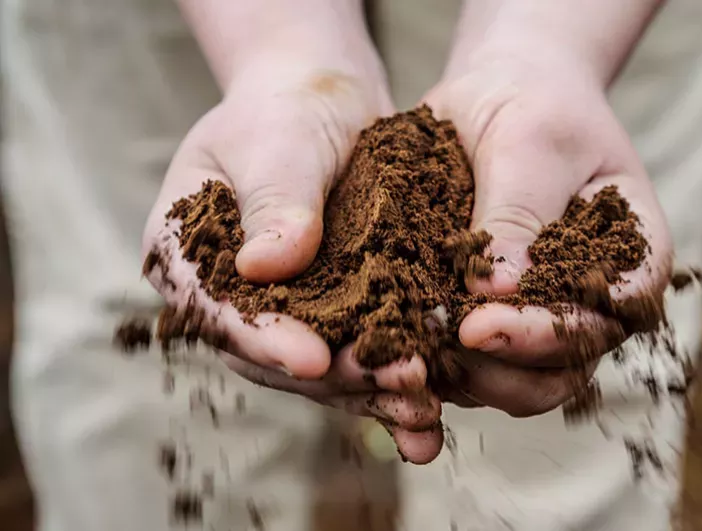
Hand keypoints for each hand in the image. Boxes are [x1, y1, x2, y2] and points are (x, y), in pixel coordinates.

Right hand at [143, 64, 442, 463]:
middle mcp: (226, 297)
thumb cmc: (285, 108)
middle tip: (395, 387)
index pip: (215, 309)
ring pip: (317, 369)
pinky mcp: (326, 315)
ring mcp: (277, 312)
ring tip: (423, 412)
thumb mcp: (277, 141)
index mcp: (184, 255)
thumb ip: (273, 201)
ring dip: (370, 393)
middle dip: (335, 378)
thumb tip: (265, 267)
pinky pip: (353, 354)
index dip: (262, 340)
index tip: (313, 360)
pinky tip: (432, 403)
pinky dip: (390, 379)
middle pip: (270, 356)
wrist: (321, 102)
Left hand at [424, 57, 672, 417]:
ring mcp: (545, 319)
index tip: (481, 325)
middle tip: (437, 341)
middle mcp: (594, 303)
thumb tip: (493, 292)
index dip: (550, 332)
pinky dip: (438, 362)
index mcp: (634, 258)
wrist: (501, 96)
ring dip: (466, 375)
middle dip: (502, 367)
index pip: (607, 315)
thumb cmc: (535, 106)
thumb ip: (519, 214)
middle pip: (563, 367)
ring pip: (517, 382)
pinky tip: (396, 342)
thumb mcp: (531, 142)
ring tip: (409, 350)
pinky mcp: (495, 321)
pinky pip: (473, 362)